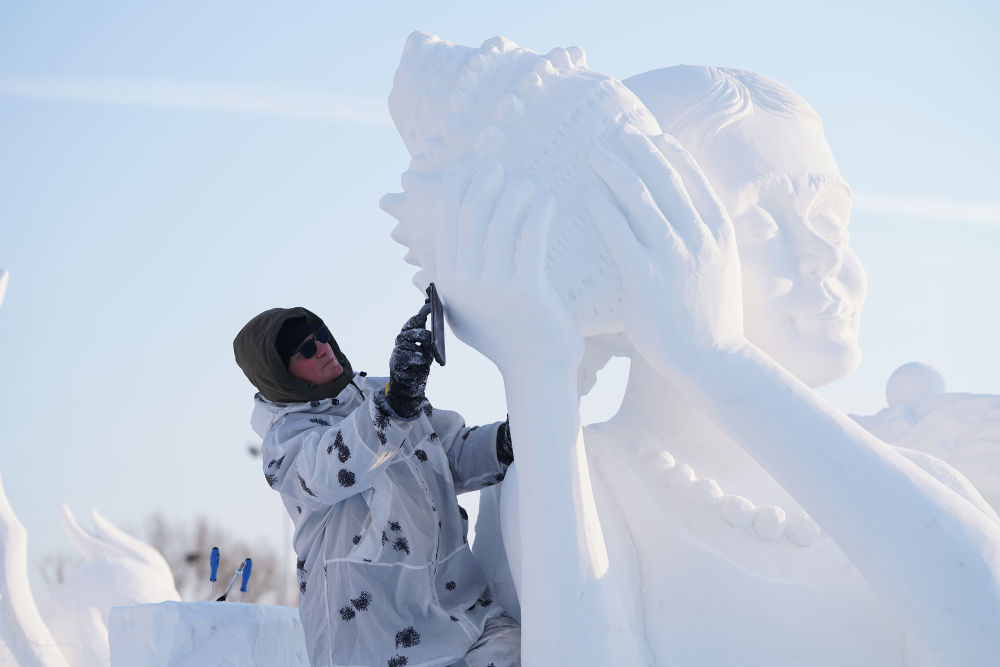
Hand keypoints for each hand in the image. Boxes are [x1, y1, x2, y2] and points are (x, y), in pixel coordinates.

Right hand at [386, 303, 433, 417]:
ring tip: (425, 357)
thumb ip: (429, 339)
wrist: (408, 385)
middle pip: (414, 329)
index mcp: (408, 334)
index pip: (415, 321)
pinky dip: (417, 359)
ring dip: (422, 349)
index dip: (423, 312)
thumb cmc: (418, 365)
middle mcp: (401, 340)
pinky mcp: (396, 361)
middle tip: (431, 342)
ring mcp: (397, 349)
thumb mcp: (426, 350)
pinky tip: (420, 362)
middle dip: (424, 334)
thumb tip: (435, 327)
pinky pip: (410, 355)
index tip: (431, 305)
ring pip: (413, 342)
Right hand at [432, 162, 581, 375]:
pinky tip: (547, 203)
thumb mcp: (464, 313)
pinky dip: (538, 212)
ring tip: (527, 185)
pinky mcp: (527, 291)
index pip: (446, 221)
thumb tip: (427, 263)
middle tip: (499, 168)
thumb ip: (447, 285)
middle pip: (471, 214)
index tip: (469, 169)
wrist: (537, 370)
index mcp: (448, 281)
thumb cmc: (505, 338)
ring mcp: (495, 287)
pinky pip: (531, 238)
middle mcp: (466, 283)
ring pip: (501, 222)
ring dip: (515, 194)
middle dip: (484, 182)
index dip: (456, 187)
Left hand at [585, 127, 745, 376]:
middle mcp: (699, 235)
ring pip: (641, 198)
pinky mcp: (647, 276)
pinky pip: (620, 233)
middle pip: (665, 177)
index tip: (651, 133)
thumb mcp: (720, 268)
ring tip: (594, 153)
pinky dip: (604, 210)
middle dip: (639, 147)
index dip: (669, 151)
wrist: (713, 358)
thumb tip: (682, 218)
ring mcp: (674, 254)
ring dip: (615, 169)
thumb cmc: (711, 318)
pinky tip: (588, 196)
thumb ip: (703, 239)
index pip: (693, 176)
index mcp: (719, 230)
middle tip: (617, 129)